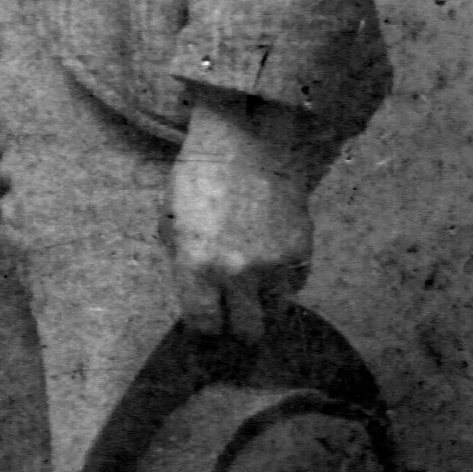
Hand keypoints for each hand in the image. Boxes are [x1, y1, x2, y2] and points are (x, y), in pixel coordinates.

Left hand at [163, 92, 313, 344]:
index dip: (205, 326)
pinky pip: (296, 284)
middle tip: (235, 314)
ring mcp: (273, 264)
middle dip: (238, 326)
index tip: (208, 319)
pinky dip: (285, 282)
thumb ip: (183, 266)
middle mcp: (237, 273)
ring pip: (276, 312)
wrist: (243, 142)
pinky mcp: (301, 249)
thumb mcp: (171, 223)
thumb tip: (197, 297)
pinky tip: (272, 266)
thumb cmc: (197, 178)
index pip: (205, 323)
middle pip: (247, 329)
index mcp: (197, 266)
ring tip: (256, 291)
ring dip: (265, 306)